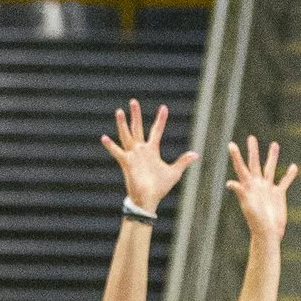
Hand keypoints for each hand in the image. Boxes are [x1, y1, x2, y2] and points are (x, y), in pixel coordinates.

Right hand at [100, 99, 196, 213]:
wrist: (149, 199)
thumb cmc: (159, 187)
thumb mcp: (174, 172)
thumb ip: (183, 161)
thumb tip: (196, 154)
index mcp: (152, 150)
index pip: (156, 130)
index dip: (160, 119)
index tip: (163, 107)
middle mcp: (141, 150)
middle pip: (137, 128)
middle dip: (136, 115)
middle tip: (133, 101)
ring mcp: (133, 155)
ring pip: (127, 135)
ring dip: (123, 124)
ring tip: (119, 111)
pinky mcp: (127, 163)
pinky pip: (117, 153)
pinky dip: (111, 146)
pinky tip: (104, 137)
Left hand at [224, 135, 295, 245]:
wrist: (268, 232)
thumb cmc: (255, 221)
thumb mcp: (247, 205)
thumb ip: (240, 192)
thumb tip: (230, 183)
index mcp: (248, 186)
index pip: (241, 167)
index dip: (236, 156)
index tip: (231, 144)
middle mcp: (257, 184)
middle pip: (255, 163)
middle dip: (253, 151)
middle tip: (251, 137)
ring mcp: (268, 189)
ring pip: (270, 168)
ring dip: (272, 157)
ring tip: (275, 144)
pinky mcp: (278, 195)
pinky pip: (284, 182)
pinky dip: (289, 175)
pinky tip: (293, 166)